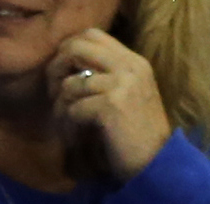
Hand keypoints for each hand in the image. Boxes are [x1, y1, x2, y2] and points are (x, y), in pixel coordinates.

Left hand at [47, 28, 172, 182]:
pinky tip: (73, 133)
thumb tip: (68, 66)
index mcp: (133, 61)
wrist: (155, 162)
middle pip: (76, 48)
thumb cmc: (137, 133)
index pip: (92, 35)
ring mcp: (120, 85)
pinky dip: (68, 123)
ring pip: (70, 84)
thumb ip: (107, 74)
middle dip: (57, 69)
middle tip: (54, 91)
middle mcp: (128, 67)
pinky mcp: (109, 107)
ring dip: (61, 105)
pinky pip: (72, 109)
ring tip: (65, 120)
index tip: (63, 72)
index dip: (69, 50)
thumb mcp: (130, 94)